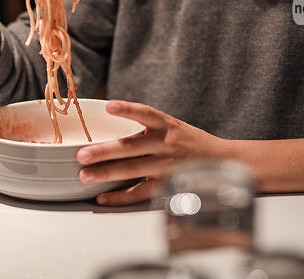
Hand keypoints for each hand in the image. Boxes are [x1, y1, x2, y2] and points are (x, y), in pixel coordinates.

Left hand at [76, 100, 223, 205]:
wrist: (221, 163)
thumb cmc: (188, 143)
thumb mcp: (172, 127)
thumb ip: (147, 125)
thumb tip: (108, 120)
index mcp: (166, 126)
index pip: (146, 114)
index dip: (128, 110)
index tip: (109, 106)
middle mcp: (166, 144)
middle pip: (131, 146)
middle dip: (104, 151)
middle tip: (82, 154)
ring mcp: (166, 167)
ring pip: (132, 170)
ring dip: (106, 174)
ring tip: (85, 175)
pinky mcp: (166, 186)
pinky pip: (139, 193)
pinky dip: (120, 197)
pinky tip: (102, 197)